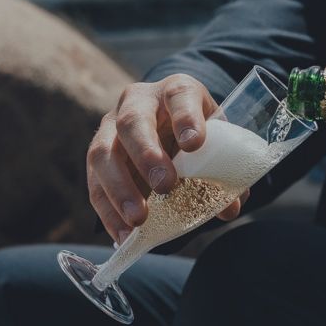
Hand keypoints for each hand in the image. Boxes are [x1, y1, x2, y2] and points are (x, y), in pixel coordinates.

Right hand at [87, 74, 248, 243]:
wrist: (172, 125)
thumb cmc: (198, 132)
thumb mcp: (217, 141)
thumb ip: (225, 169)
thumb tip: (230, 208)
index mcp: (175, 90)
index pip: (180, 95)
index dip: (186, 118)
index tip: (195, 144)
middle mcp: (138, 101)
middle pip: (133, 122)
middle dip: (147, 155)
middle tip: (165, 185)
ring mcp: (111, 127)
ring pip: (103, 153)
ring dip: (120, 189)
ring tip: (138, 219)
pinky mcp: (97, 157)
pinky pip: (95, 184)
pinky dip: (108, 213)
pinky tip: (123, 235)